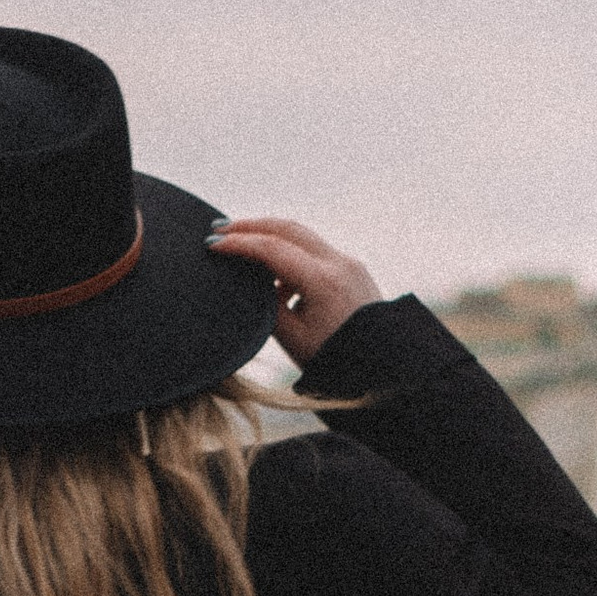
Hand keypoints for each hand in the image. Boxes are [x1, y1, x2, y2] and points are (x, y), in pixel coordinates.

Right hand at [205, 216, 383, 369]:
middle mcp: (340, 264)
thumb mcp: (292, 338)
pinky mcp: (353, 270)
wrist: (384, 369)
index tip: (212, 245)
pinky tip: (272, 272)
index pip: (273, 248)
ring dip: (270, 235)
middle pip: (288, 228)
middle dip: (251, 226)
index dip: (239, 243)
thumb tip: (248, 282)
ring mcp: (349, 264)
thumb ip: (266, 306)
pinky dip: (289, 252)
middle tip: (219, 229)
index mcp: (323, 282)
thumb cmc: (338, 361)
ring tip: (240, 245)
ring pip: (302, 236)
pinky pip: (315, 251)